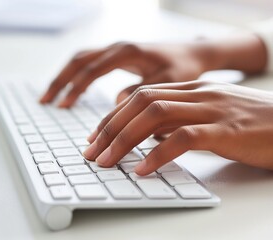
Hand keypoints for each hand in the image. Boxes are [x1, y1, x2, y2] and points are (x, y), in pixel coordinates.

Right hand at [40, 41, 209, 106]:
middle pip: (78, 61)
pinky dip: (76, 76)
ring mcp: (115, 50)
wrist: (191, 53)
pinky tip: (72, 90)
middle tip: (45, 100)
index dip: (75, 88)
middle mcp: (116, 47)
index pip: (92, 70)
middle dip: (60, 80)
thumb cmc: (182, 67)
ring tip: (50, 97)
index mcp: (126, 52)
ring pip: (81, 60)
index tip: (62, 105)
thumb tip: (117, 103)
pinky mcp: (117, 56)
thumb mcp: (167, 81)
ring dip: (64, 77)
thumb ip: (141, 92)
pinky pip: (89, 63)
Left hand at [83, 80, 272, 174]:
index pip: (140, 95)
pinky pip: (183, 138)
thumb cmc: (249, 123)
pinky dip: (158, 154)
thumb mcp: (207, 115)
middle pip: (140, 102)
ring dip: (125, 140)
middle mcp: (196, 94)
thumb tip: (148, 135)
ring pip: (155, 115)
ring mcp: (211, 109)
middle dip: (110, 127)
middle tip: (92, 151)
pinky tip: (142, 169)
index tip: (95, 136)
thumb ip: (179, 120)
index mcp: (190, 89)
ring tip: (107, 161)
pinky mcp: (225, 130)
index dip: (113, 116)